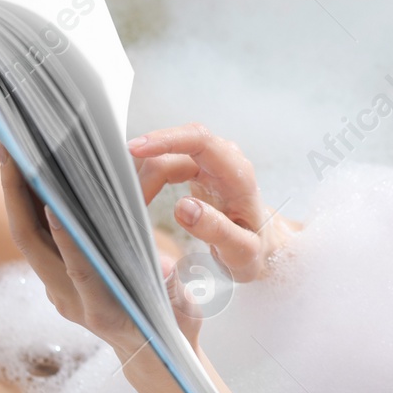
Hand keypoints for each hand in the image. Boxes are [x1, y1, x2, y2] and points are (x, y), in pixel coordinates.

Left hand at [0, 147, 205, 353]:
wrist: (148, 354)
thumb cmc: (170, 330)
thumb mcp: (182, 313)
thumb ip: (172, 289)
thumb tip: (165, 266)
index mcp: (101, 309)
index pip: (76, 265)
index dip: (64, 233)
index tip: (54, 199)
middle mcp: (68, 298)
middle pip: (31, 241)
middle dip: (18, 193)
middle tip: (13, 147)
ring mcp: (55, 287)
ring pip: (26, 234)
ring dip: (16, 190)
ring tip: (15, 146)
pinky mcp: (53, 276)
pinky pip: (33, 234)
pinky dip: (28, 200)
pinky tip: (31, 169)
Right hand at [129, 124, 295, 282]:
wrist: (261, 244)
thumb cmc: (254, 249)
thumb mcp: (241, 252)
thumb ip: (217, 231)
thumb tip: (184, 207)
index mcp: (238, 174)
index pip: (200, 140)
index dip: (166, 139)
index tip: (136, 149)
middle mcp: (224, 159)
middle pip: (176, 146)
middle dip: (147, 170)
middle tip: (131, 206)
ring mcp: (209, 161)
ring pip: (166, 155)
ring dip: (145, 177)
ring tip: (136, 208)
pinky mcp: (196, 167)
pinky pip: (165, 162)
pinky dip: (148, 178)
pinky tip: (141, 198)